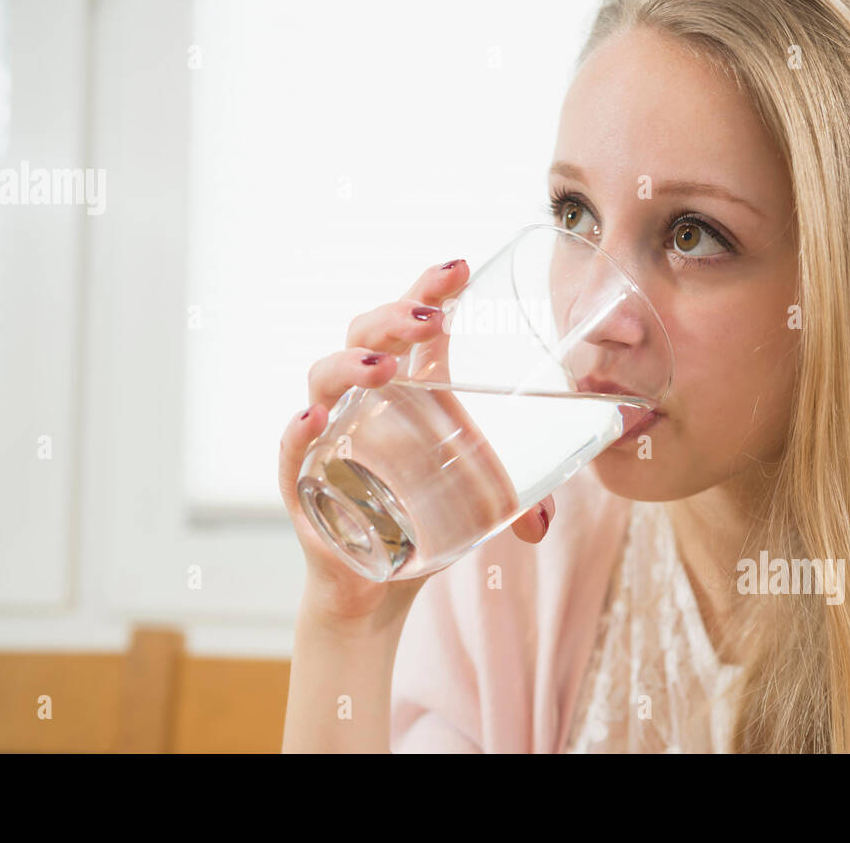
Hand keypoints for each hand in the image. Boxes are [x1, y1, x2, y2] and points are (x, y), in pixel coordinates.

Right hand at [278, 258, 556, 630]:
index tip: (460, 266)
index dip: (428, 287)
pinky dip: (300, 434)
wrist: (380, 584)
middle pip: (364, 337)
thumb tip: (555, 509)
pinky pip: (294, 452)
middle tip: (430, 320)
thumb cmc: (428, 515)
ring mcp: (329, 437)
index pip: (411, 320)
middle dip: (393, 319)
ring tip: (384, 368)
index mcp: (408, 386)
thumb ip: (527, 499)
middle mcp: (362, 400)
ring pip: (323, 382)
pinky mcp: (305, 483)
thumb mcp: (486, 496)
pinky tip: (316, 421)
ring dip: (351, 366)